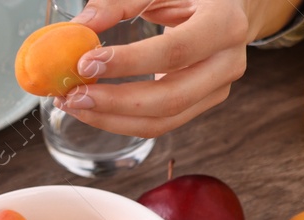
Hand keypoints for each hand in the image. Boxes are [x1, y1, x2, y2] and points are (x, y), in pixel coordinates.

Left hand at [59, 0, 251, 136]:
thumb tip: (80, 26)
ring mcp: (218, 88)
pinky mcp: (202, 104)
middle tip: (74, 96)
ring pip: (163, 121)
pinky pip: (159, 123)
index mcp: (225, 24)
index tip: (86, 64)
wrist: (230, 8)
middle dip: (115, 103)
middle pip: (171, 98)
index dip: (129, 62)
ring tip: (74, 105)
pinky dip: (121, 121)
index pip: (175, 52)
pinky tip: (92, 108)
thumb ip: (121, 2)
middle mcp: (228, 62)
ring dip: (112, 119)